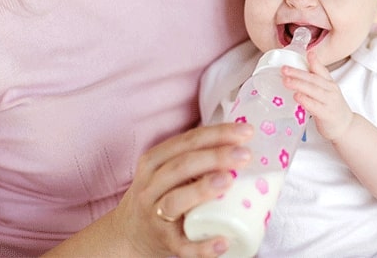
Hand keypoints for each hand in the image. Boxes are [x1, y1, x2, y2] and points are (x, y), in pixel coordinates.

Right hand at [110, 123, 252, 257]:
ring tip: (229, 180)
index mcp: (155, 161)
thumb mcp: (168, 170)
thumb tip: (244, 144)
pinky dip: (202, 246)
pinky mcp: (163, 242)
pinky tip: (223, 240)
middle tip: (245, 154)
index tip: (246, 131)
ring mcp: (154, 215)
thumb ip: (197, 156)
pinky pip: (182, 246)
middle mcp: (150, 186)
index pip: (188, 141)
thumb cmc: (161, 194)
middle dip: (215, 156)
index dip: (217, 134)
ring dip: (203, 189)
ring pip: (175, 200)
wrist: (130, 233)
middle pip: (182, 166)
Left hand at [281, 51, 353, 140]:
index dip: (315, 61)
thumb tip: (298, 72)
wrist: (345, 126)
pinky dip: (305, 100)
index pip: (321, 70)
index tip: (308, 53)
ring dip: (299, 84)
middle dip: (298, 73)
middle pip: (313, 79)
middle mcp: (330, 91)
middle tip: (284, 69)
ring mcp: (329, 102)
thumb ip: (315, 82)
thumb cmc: (332, 108)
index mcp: (329, 83)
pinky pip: (315, 106)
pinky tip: (296, 96)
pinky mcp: (326, 115)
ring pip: (313, 91)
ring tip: (286, 81)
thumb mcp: (326, 92)